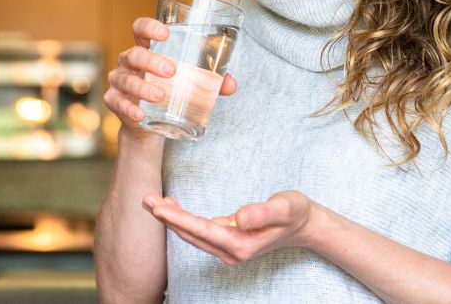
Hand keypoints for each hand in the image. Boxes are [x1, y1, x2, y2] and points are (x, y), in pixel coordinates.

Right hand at [104, 17, 237, 139]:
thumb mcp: (189, 82)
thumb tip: (231, 85)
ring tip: (161, 96)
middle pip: (134, 55)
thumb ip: (210, 81)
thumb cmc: (170, 90)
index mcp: (147, 49)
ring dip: (143, 88)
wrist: (150, 123)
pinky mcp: (115, 102)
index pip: (140, 29)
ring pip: (126, 80)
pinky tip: (140, 115)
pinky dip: (129, 109)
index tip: (165, 32)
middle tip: (172, 71)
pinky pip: (117, 103)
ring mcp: (120, 81)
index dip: (149, 27)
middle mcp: (129, 62)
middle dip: (152, 61)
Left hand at [142, 191, 313, 264]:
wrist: (305, 225)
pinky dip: (183, 220)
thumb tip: (239, 217)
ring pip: (192, 234)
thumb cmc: (296, 213)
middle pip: (191, 234)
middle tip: (144, 198)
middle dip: (166, 217)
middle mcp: (231, 251)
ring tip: (151, 201)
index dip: (178, 219)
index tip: (157, 208)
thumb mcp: (285, 207)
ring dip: (172, 219)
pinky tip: (172, 207)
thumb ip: (263, 212)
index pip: (202, 230)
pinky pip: (199, 231)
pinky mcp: (227, 241)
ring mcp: (228, 249)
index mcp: (241, 244)